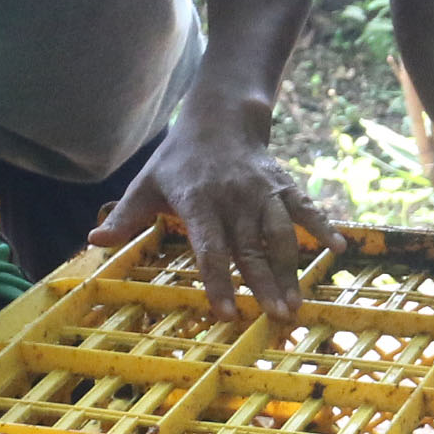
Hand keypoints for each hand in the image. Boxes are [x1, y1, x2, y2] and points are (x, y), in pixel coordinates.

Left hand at [93, 127, 338, 322]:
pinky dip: (323, 227)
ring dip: (291, 271)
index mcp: (198, 201)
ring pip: (280, 235)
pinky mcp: (283, 185)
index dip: (218, 282)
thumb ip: (126, 215)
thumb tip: (94, 237)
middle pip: (250, 249)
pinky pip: (305, 208)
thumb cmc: (179, 158)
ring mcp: (261, 191)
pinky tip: (338, 250)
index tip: (227, 313)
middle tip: (277, 318)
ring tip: (297, 305)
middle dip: (265, 285)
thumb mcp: (147, 182)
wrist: (219, 115)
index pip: (210, 249)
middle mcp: (233, 198)